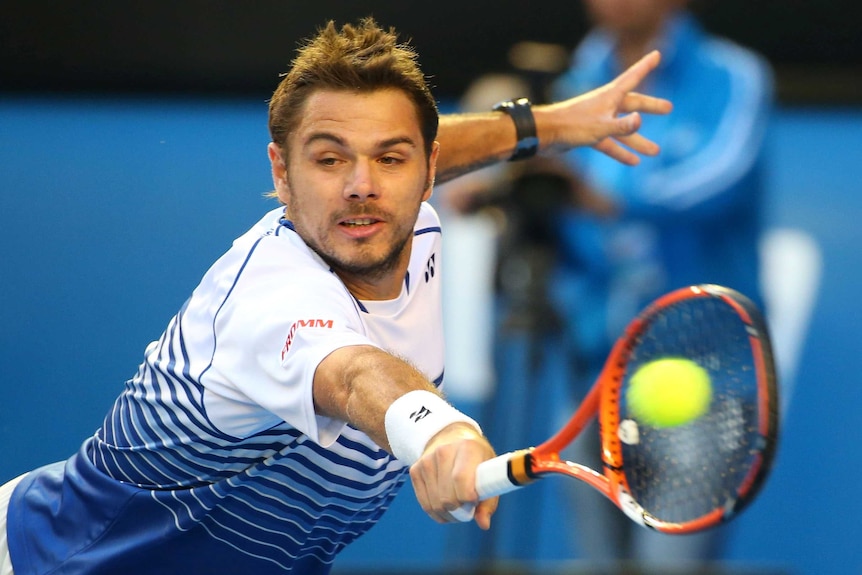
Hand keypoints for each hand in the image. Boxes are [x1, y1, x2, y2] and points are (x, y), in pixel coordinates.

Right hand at [408, 422, 497, 528]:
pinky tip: (447, 507)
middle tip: (469, 506)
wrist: (451, 436)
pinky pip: (425, 505)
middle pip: (448, 498)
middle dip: (461, 510)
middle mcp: (443, 451)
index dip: (469, 499)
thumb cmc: (477, 458)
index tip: (475, 500)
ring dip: (449, 514)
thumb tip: (483, 525)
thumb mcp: (489, 471)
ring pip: (435, 505)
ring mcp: (426, 461)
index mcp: (467, 448)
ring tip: (459, 507)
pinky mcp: (415, 470)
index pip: (461, 481)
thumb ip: (489, 499)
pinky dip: (438, 513)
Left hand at [534, 50, 671, 164]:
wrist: (543, 135)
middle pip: (632, 104)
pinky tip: (633, 162)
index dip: (645, 66)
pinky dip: (620, 152)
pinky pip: (609, 143)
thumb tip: (639, 121)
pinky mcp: (588, 135)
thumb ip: (621, 126)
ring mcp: (597, 120)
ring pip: (622, 130)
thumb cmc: (571, 126)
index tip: (657, 54)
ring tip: (655, 151)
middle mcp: (605, 105)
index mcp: (610, 96)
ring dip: (638, 140)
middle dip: (650, 106)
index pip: (632, 76)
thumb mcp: (601, 127)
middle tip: (668, 109)